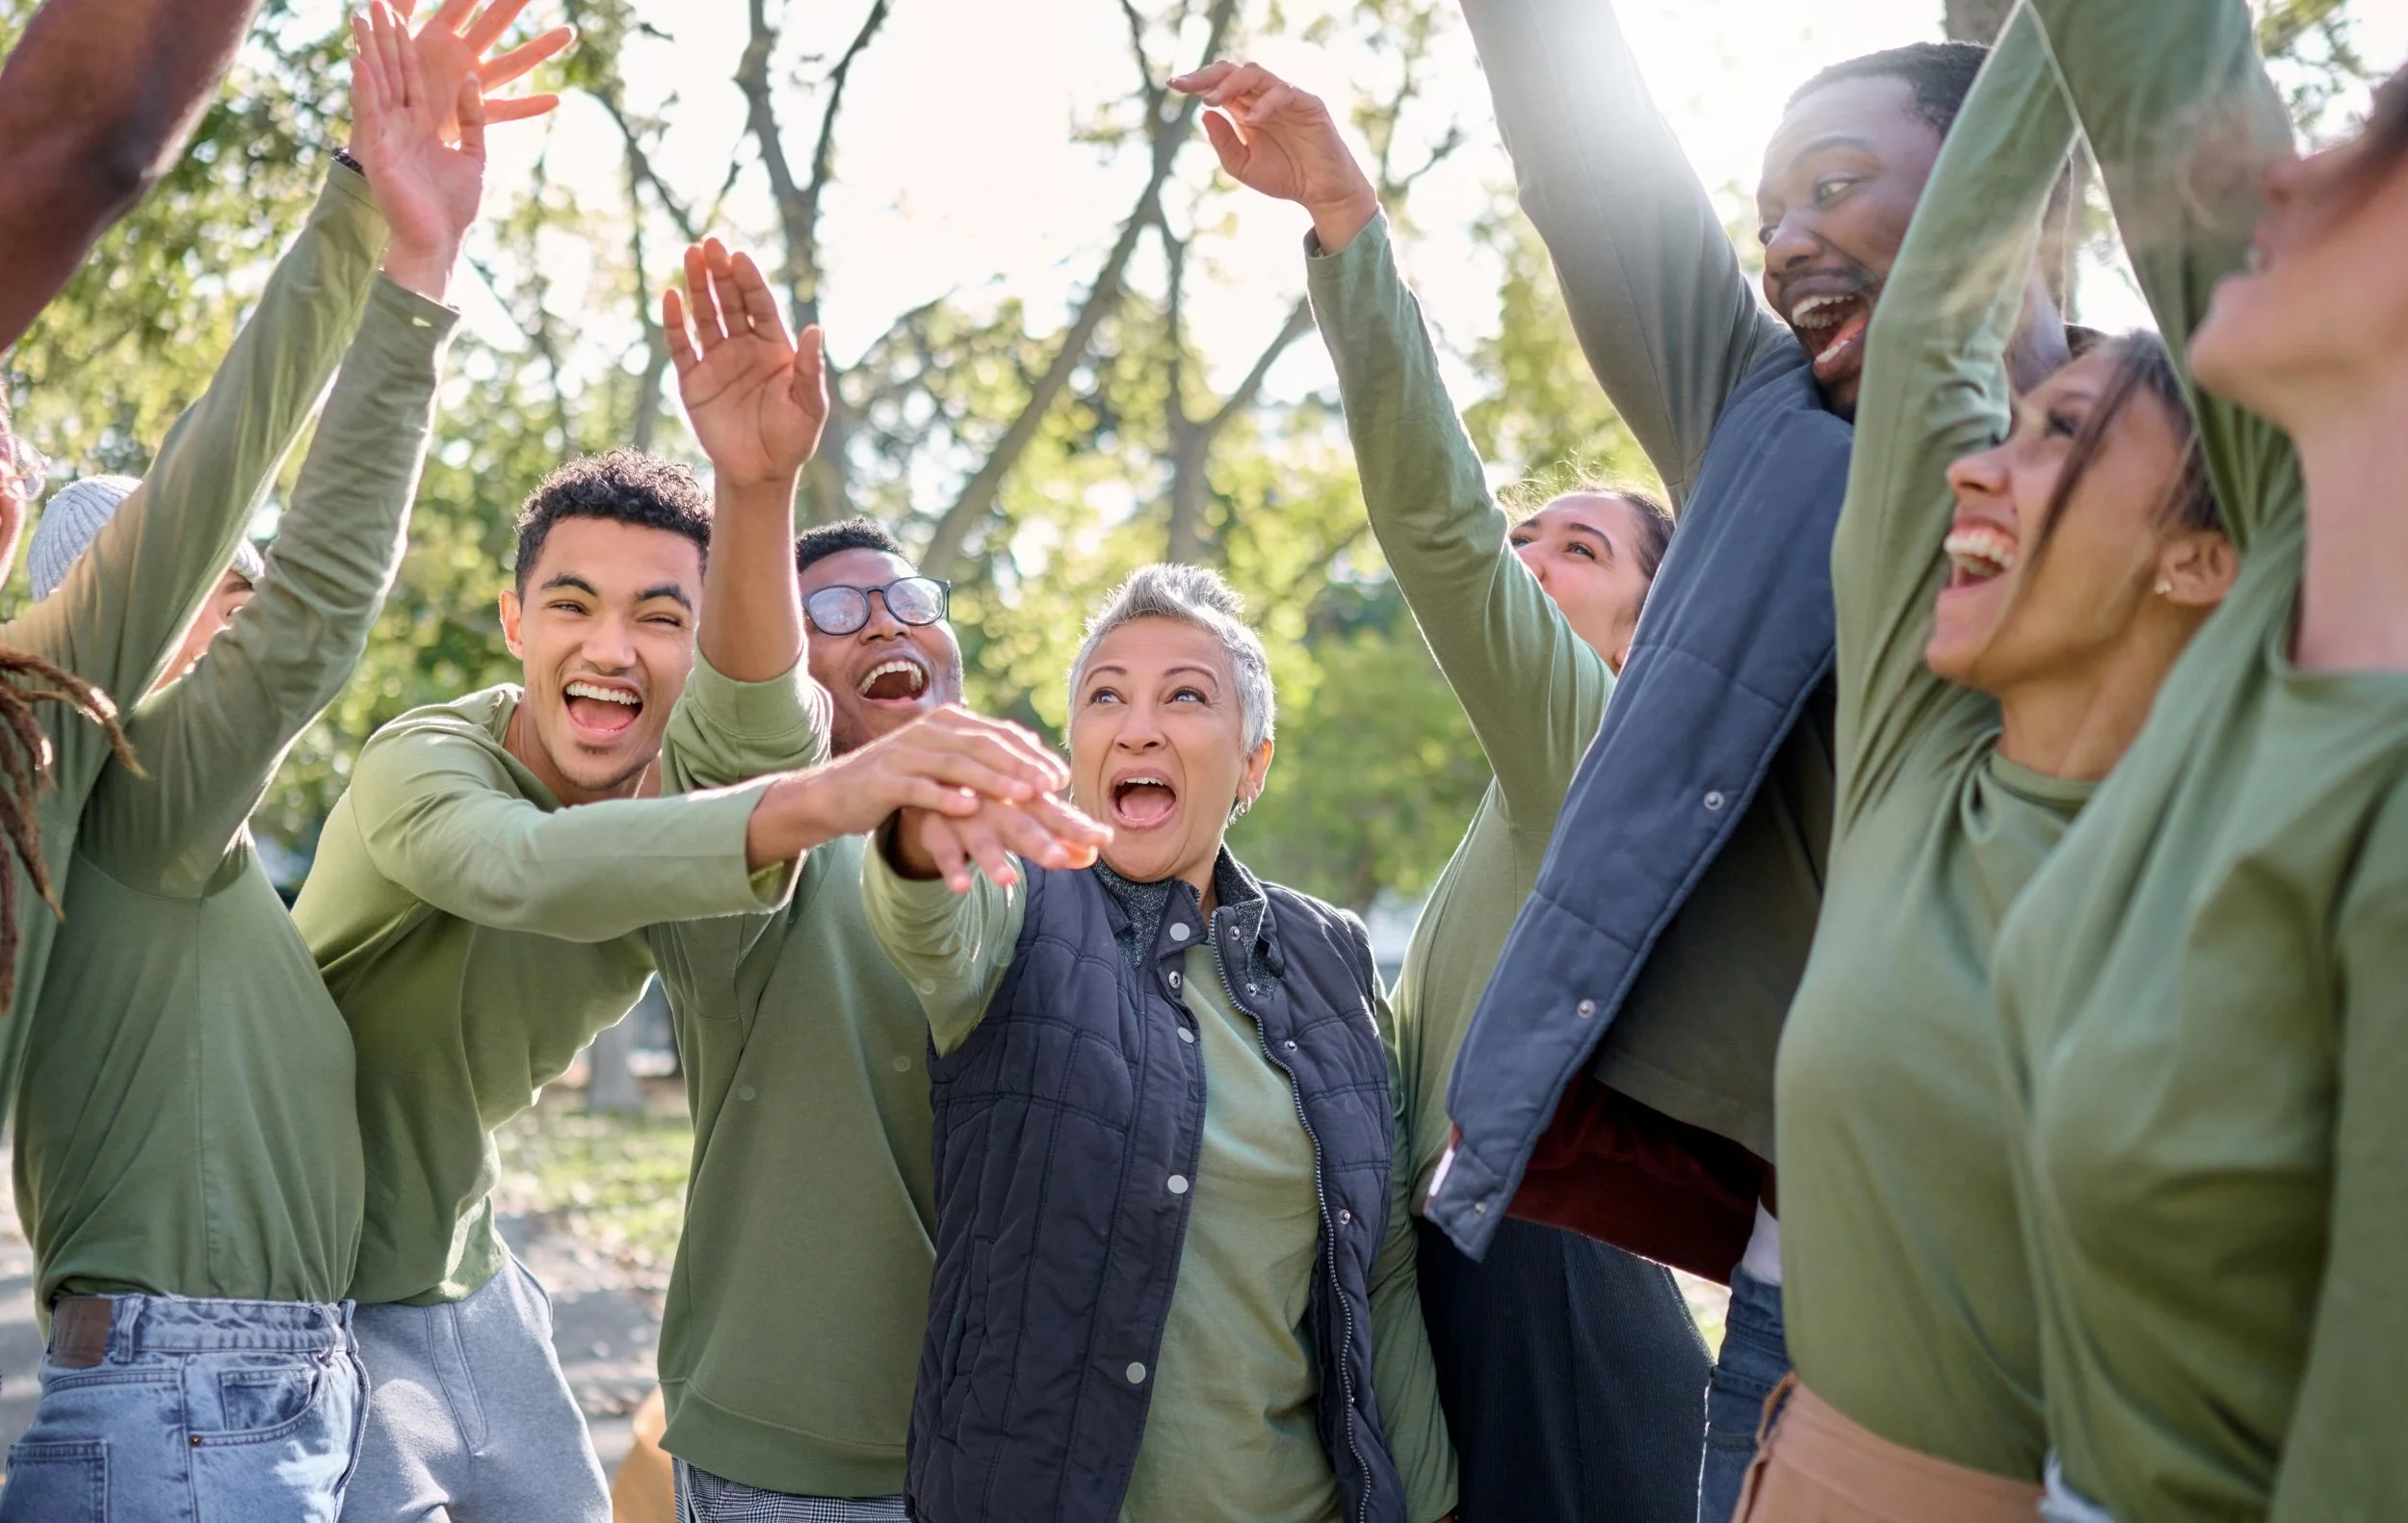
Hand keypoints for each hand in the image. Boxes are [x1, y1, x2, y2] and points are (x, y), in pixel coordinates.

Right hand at [350, 2, 483, 298]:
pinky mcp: (378, 152)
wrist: (439, 242)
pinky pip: (370, 114)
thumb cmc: (455, 206)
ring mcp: (387, 136)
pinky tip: (359, 62)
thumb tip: (472, 79)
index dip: (407, 45)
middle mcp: (401, 125)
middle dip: (383, 37)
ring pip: (377, 84)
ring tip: (359, 18)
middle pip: (391, 71)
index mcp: (423, 124)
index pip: (412, 76)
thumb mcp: (474, 155)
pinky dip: (366, 88)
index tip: (401, 14)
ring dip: (368, 51)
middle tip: (375, 2)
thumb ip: (474, 119)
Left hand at [396, 0, 572, 141]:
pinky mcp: (472, 117)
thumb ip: (391, 17)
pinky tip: (555, 101)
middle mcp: (460, 58)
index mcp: (437, 38)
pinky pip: (505, 112)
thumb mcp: (380, 47)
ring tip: (568, 33)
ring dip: (540, 49)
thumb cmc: (378, 93)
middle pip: (495, 24)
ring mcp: (470, 87)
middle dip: (514, 4)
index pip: (462, 4)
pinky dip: (529, 107)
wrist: (382, 140)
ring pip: (512, 63)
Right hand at [665, 239, 828, 492]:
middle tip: (710, 243)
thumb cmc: (792, 439)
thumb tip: (817, 329)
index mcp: (775, 347)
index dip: (750, 281)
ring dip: (696, 286)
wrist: (760, 473)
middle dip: (720, 273)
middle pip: (730, 301)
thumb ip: (810, 369)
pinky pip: (682, 345)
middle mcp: (744, 346)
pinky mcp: (693, 380)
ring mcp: (717, 361)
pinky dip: (675, 322)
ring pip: (705, 315)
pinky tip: (671, 297)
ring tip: (690, 254)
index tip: (740, 256)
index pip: (760, 305)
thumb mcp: (809, 406)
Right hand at [751, 707, 1109, 871]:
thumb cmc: (902, 781)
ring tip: (1022, 795)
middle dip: (1020, 766)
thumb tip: (1034, 758)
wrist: (837, 793)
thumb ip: (983, 757)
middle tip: (1050, 786)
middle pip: (984, 745)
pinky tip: (968, 808)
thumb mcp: (944, 763)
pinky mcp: (885, 779)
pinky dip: (946, 796)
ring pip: (957, 763)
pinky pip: (920, 786)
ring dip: (993, 780)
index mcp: (948, 722)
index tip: (1061, 778)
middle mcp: (929, 731)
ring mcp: (905, 752)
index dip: (1032, 755)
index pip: (998, 734)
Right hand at [905, 794, 1109, 891]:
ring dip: (992, 858)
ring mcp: (964, 814)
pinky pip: (942, 850)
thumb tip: (1092, 854)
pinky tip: (960, 887)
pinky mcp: (935, 828)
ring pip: (980, 838)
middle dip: (1039, 841)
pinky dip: (951, 867)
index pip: (1053, 814)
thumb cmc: (991, 801)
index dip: (1076, 827)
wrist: (931, 776)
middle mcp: (996, 803)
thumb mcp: (1022, 817)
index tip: (1103, 839)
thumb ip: (1055, 837)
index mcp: (1021, 797)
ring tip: (1008, 880)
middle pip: (1020, 824)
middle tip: (1059, 859)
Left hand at [1169, 60, 1378, 251]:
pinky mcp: (1308, 104)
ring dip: (1230, 84)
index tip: (1172, 85)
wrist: (1321, 193)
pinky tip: (1251, 119)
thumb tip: (1204, 113)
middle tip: (1185, 86)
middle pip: (1233, 71)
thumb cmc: (1285, 177)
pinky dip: (1265, 103)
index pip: (1218, 85)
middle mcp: (1264, 97)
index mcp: (1246, 108)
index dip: (1196, 82)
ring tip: (1211, 100)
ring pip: (1255, 74)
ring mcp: (1287, 97)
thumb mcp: (1243, 166)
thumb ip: (1223, 142)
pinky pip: (1284, 93)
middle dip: (1207, 76)